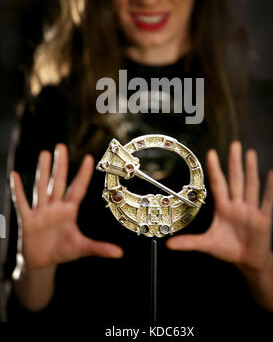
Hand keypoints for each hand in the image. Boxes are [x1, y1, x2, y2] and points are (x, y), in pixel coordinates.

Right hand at [10, 144, 122, 269]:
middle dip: (60, 165)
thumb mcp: (82, 249)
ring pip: (42, 187)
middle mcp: (56, 207)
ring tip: (44, 153)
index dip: (84, 174)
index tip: (89, 158)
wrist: (42, 263)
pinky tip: (15, 175)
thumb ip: (99, 248)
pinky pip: (21, 202)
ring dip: (42, 171)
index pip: (78, 188)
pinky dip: (17, 190)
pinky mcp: (27, 219)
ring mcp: (41, 211)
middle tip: (61, 146)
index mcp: (69, 211)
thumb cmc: (63, 251)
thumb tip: (120, 254)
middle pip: (59, 182)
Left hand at [166, 141, 272, 272]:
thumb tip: (168, 245)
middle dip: (235, 162)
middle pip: (236, 179)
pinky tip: (271, 174)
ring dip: (251, 169)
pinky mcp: (264, 218)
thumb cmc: (228, 249)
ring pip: (251, 186)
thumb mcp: (207, 245)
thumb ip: (189, 243)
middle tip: (234, 144)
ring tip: (250, 153)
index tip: (211, 153)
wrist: (248, 262)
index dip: (215, 169)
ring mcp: (251, 210)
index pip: (218, 184)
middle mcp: (237, 205)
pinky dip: (270, 188)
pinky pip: (267, 201)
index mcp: (224, 208)